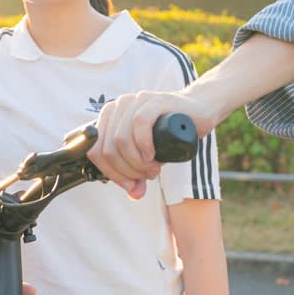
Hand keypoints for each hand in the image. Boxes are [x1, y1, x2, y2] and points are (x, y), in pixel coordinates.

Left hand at [89, 89, 213, 199]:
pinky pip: (140, 123)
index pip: (95, 151)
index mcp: (110, 117)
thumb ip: (138, 172)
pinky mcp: (154, 100)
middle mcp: (119, 106)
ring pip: (121, 139)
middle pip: (108, 149)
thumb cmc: (169, 131)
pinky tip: (153, 155)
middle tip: (147, 175)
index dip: (111, 173)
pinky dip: (144, 145)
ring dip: (137, 162)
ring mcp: (136, 101)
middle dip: (127, 171)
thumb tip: (134, 194)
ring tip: (153, 167)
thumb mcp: (149, 155)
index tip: (130, 184)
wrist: (198, 111)